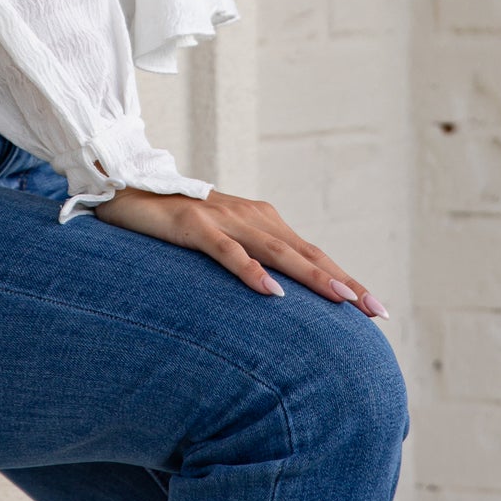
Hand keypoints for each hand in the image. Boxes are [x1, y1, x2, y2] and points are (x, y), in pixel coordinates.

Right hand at [94, 185, 388, 315]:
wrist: (125, 190)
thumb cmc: (174, 223)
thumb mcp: (219, 243)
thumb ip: (249, 260)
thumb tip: (279, 298)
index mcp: (261, 221)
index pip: (311, 254)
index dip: (344, 279)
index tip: (375, 310)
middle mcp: (249, 216)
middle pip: (304, 253)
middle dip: (342, 282)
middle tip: (374, 310)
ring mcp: (222, 218)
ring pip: (276, 250)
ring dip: (311, 276)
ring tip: (341, 300)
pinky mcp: (193, 224)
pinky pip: (226, 251)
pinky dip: (250, 270)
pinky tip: (271, 291)